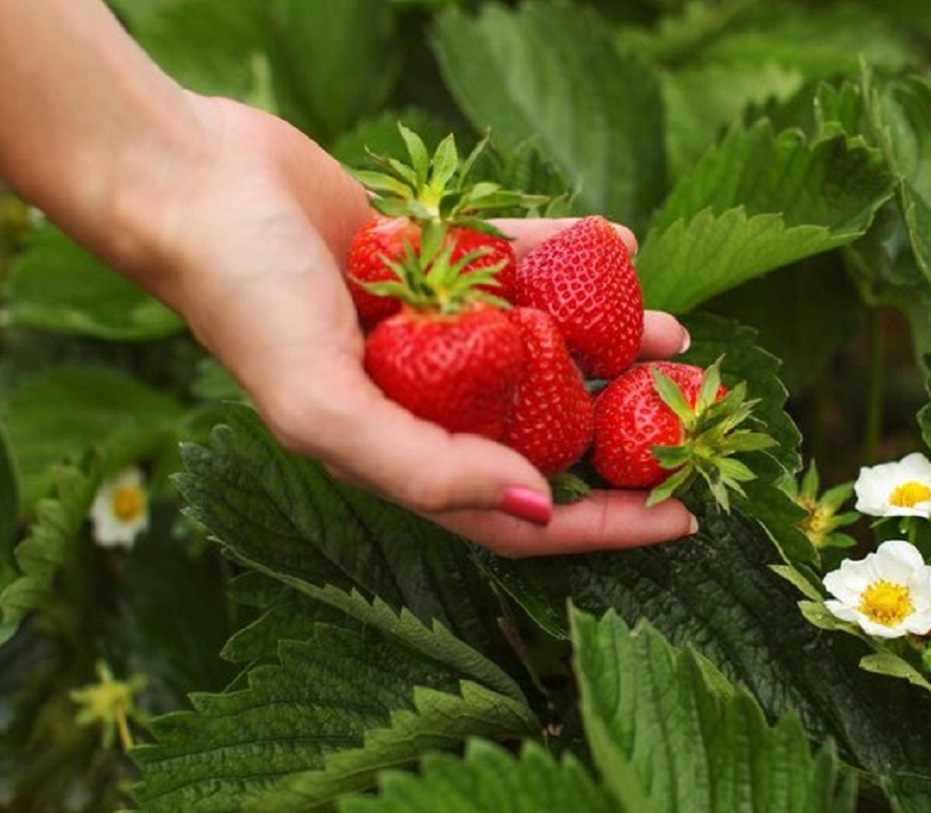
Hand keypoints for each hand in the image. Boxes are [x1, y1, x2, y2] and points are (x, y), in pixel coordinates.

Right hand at [142, 96, 695, 556]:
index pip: (519, 512)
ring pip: (544, 350)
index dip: (602, 525)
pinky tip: (622, 248)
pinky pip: (519, 265)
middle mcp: (425, 397)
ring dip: (614, 345)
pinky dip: (570, 258)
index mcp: (401, 450)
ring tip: (676, 337)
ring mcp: (434, 327)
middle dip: (624, 434)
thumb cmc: (246, 300)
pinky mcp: (436, 259)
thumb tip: (537, 505)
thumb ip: (426, 469)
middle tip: (695, 417)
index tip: (683, 519)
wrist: (195, 181)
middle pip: (546, 433)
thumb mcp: (326, 406)